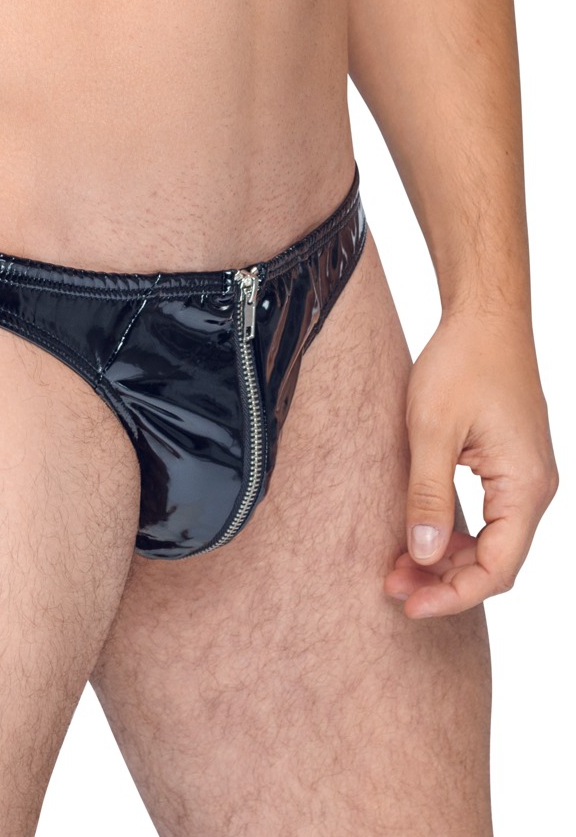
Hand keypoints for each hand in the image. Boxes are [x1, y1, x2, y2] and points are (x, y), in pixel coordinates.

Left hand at [384, 311, 557, 616]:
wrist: (484, 319)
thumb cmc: (462, 364)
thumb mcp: (431, 431)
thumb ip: (426, 495)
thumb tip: (421, 554)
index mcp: (524, 486)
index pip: (497, 568)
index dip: (453, 595)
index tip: (408, 604)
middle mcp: (532, 488)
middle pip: (494, 560)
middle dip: (442, 580)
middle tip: (390, 586)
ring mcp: (522, 477)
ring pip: (488, 541)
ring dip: (444, 557)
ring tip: (395, 565)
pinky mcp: (506, 465)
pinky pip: (485, 516)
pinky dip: (451, 531)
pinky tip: (415, 534)